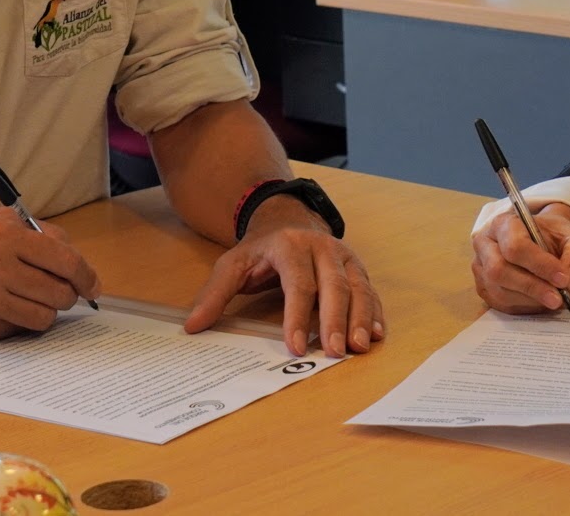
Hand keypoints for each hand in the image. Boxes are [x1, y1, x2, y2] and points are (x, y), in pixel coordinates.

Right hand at [0, 207, 99, 342]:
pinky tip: (2, 311)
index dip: (86, 276)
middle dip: (66, 296)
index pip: (65, 259)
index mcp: (4, 234)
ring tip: (27, 301)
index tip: (92, 286)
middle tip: (58, 294)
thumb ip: (36, 236)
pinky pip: (19, 330)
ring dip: (43, 312)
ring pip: (44, 315)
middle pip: (60, 291)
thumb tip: (77, 263)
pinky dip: (18, 323)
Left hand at [184, 196, 383, 357]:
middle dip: (335, 320)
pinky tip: (376, 335)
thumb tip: (193, 325)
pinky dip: (375, 313)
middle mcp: (322, 248)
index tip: (295, 347)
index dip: (297, 316)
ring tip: (359, 347)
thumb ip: (214, 294)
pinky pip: (371, 290)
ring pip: (358, 287)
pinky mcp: (357, 267)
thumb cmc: (260, 249)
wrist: (287, 217)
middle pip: (334, 285)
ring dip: (361, 318)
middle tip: (334, 352)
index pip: (298, 283)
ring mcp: (343, 256)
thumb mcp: (232, 264)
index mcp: (290, 246)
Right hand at [469, 202, 569, 312]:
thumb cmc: (552, 237)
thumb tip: (569, 279)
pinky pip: (499, 303)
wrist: (540, 240)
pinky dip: (523, 307)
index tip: (563, 279)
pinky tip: (539, 303)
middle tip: (558, 299)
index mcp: (503, 224)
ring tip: (552, 300)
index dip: (539, 265)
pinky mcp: (483, 287)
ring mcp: (480, 267)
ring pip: (499, 290)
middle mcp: (485, 244)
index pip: (515, 247)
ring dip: (529, 300)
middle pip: (499, 270)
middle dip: (532, 287)